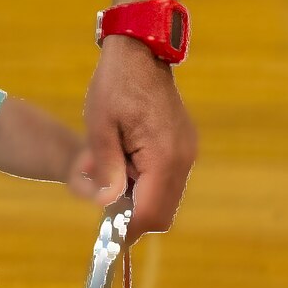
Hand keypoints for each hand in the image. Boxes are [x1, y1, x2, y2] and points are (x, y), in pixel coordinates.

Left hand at [79, 36, 197, 240]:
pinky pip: (168, 180)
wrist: (140, 50)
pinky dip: (147, 184)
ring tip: (110, 177)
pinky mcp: (184, 146)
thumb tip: (107, 204)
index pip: (151, 212)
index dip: (128, 230)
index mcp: (164, 155)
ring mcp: (187, 152)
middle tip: (103, 205)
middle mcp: (183, 158)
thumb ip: (105, 168)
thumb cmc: (115, 83)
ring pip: (166, 198)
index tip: (106, 236)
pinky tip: (124, 164)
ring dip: (139, 199)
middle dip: (134, 217)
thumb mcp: (100, 125)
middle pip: (163, 213)